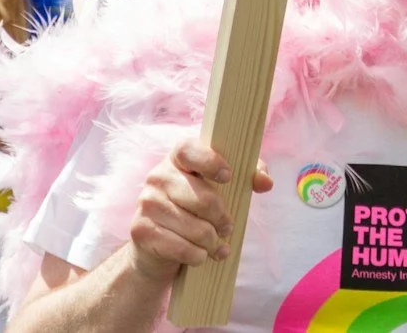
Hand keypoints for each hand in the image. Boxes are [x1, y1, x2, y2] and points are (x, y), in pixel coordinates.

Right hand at [127, 140, 270, 281]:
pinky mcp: (141, 231)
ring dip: (212, 242)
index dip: (210, 161)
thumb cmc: (195, 210)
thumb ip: (247, 176)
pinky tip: (201, 256)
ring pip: (194, 228)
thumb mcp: (222, 189)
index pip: (189, 149)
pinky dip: (198, 256)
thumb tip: (265, 182)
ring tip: (216, 245)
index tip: (228, 176)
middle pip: (202, 198)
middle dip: (222, 218)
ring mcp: (146, 203)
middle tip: (227, 228)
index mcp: (177, 159)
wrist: (156, 247)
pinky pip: (181, 247)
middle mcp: (157, 176)